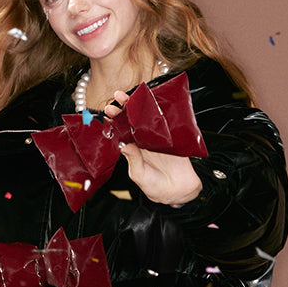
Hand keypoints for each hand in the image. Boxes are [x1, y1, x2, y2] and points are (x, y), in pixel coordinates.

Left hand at [106, 91, 201, 205]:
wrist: (179, 190)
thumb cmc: (156, 187)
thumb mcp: (140, 176)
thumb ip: (133, 161)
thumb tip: (124, 146)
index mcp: (133, 150)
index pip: (121, 132)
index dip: (115, 122)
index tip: (108, 112)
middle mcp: (143, 141)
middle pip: (132, 121)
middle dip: (124, 109)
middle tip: (117, 98)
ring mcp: (157, 137)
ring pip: (147, 118)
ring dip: (141, 106)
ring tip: (133, 96)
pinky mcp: (172, 136)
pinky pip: (166, 121)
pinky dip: (161, 110)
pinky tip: (155, 100)